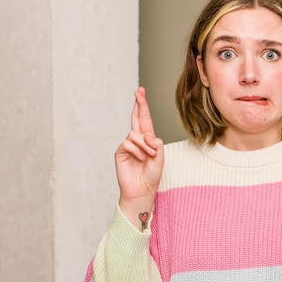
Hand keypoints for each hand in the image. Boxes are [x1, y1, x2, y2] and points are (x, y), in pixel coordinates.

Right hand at [115, 87, 163, 229]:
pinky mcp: (121, 152)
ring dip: (144, 145)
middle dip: (139, 104)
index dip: (142, 106)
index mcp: (148, 140)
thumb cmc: (152, 175)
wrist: (142, 190)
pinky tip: (140, 159)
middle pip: (136, 118)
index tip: (140, 92)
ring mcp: (128, 146)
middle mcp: (137, 140)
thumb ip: (156, 143)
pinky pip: (129, 143)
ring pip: (136, 134)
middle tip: (138, 91)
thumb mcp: (160, 157)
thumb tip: (146, 135)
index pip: (144, 120)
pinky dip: (137, 150)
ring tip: (148, 157)